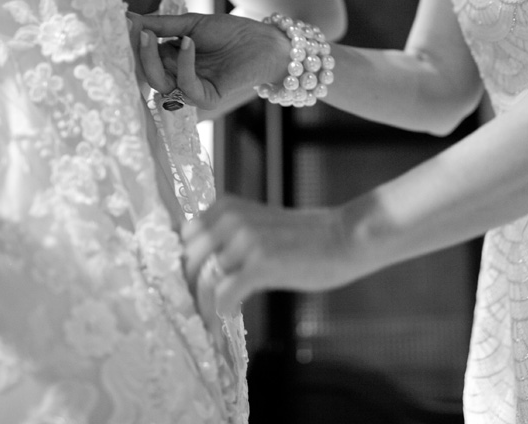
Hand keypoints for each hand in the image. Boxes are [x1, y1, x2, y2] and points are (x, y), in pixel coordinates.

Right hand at [128, 12, 288, 110]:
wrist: (262, 41)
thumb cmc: (229, 32)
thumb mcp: (190, 25)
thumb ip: (160, 25)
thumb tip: (127, 18)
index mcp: (170, 62)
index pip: (142, 59)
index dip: (132, 45)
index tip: (121, 24)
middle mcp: (177, 79)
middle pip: (146, 73)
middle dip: (138, 53)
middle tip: (135, 31)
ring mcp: (191, 91)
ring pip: (160, 83)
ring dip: (152, 59)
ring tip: (151, 35)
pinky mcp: (207, 99)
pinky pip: (186, 86)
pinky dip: (183, 64)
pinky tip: (187, 43)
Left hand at [182, 195, 362, 314]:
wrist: (345, 238)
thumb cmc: (304, 238)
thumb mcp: (257, 227)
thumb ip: (227, 240)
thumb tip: (196, 272)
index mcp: (226, 206)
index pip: (183, 237)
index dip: (182, 265)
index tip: (185, 288)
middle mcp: (230, 218)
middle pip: (187, 261)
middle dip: (188, 289)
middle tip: (194, 310)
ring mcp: (244, 240)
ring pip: (203, 281)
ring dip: (203, 306)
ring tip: (209, 320)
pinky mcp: (260, 263)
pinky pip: (223, 296)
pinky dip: (220, 313)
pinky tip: (226, 320)